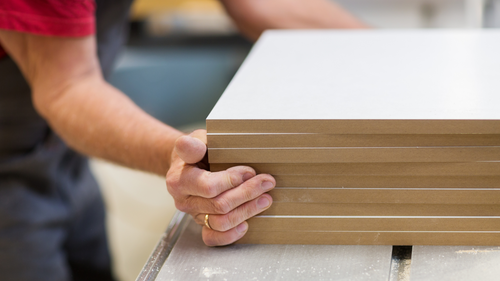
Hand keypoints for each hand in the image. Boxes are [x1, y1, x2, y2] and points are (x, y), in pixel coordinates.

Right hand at [166, 129, 274, 245]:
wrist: (185, 167)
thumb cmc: (196, 153)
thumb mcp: (195, 141)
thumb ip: (193, 145)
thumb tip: (190, 145)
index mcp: (180, 180)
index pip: (209, 187)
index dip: (233, 180)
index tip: (250, 171)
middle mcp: (184, 201)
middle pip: (219, 205)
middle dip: (247, 193)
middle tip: (266, 182)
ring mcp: (193, 214)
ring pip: (221, 222)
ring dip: (247, 211)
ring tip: (265, 199)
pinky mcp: (201, 224)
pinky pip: (213, 238)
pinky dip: (230, 235)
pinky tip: (246, 224)